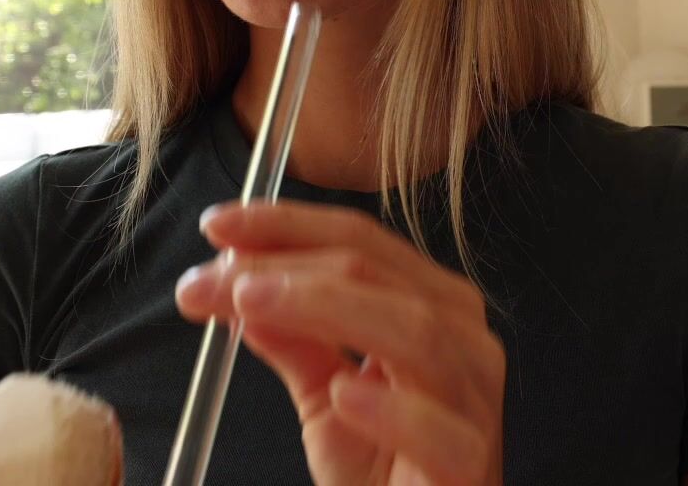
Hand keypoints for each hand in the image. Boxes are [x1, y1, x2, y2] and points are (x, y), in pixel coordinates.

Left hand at [174, 200, 504, 485]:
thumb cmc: (383, 470)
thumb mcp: (324, 399)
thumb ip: (292, 341)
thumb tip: (236, 287)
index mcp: (434, 307)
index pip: (362, 244)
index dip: (288, 226)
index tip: (216, 225)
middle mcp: (464, 340)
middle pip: (378, 274)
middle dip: (285, 264)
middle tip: (213, 274)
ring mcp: (475, 401)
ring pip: (414, 330)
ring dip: (323, 308)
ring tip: (251, 304)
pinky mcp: (471, 466)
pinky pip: (440, 429)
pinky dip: (390, 408)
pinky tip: (342, 393)